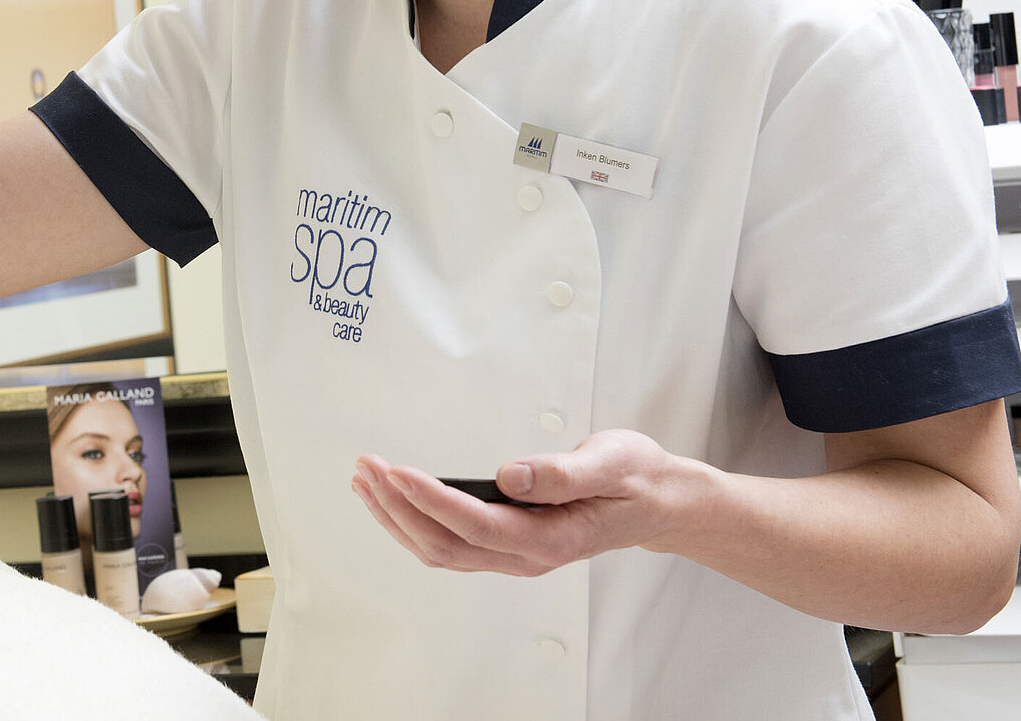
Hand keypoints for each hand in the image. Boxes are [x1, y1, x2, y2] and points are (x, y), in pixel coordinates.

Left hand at [349, 429, 712, 576]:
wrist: (656, 502)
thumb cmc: (635, 479)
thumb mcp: (611, 463)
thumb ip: (561, 473)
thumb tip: (509, 476)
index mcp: (549, 539)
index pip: (474, 524)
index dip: (430, 499)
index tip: (396, 471)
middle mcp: (524, 556)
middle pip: (444, 543)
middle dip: (399, 506)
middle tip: (368, 467)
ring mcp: (512, 556)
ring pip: (439, 549)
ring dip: (396, 516)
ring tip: (365, 480)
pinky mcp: (504, 545)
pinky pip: (447, 543)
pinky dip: (411, 521)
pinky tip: (391, 497)